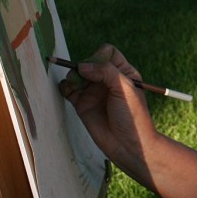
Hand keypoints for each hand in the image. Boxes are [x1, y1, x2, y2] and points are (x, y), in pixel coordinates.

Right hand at [59, 44, 158, 187]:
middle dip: (83, 66)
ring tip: (74, 85)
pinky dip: (64, 86)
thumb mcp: (125, 88)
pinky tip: (68, 90)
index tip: (98, 68)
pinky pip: (68, 89)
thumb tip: (81, 66)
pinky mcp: (82, 104)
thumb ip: (105, 71)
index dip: (99, 56)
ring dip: (72, 76)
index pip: (107, 53)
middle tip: (83, 77)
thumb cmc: (132, 115)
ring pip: (77, 74)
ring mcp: (94, 92)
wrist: (128, 144)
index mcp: (122, 72)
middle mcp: (107, 80)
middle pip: (89, 62)